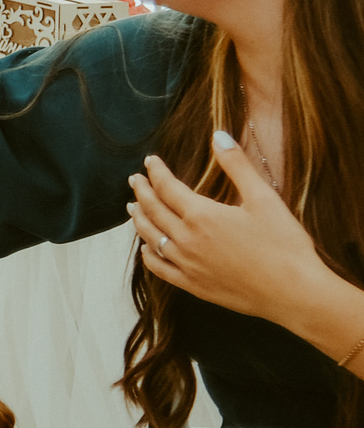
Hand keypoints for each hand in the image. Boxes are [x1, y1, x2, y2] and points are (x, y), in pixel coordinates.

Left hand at [130, 136, 341, 325]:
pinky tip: (146, 248)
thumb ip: (237, 165)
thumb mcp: (264, 198)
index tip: (150, 161)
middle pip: (153, 210)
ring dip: (139, 219)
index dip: (156, 172)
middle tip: (135, 179)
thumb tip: (218, 134)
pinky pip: (159, 268)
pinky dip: (148, 254)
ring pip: (150, 237)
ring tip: (133, 208)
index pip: (167, 187)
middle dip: (142, 192)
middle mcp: (186, 239)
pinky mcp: (193, 286)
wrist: (294, 292)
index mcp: (201, 215)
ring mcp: (187, 264)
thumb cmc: (284, 244)